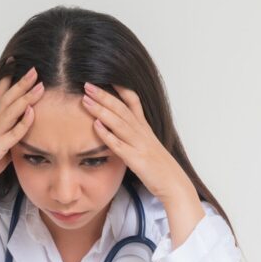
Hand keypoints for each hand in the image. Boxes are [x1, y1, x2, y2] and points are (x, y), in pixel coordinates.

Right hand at [0, 67, 43, 199]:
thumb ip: (11, 139)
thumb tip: (23, 135)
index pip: (0, 96)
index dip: (7, 80)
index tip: (14, 63)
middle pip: (7, 98)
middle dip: (21, 83)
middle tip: (34, 69)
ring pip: (10, 111)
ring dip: (25, 97)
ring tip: (39, 85)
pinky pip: (12, 134)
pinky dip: (22, 123)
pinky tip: (32, 113)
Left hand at [81, 82, 190, 200]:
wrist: (174, 185)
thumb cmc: (160, 168)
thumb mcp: (148, 146)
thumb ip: (135, 136)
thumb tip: (119, 129)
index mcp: (145, 128)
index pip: (133, 101)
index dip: (120, 88)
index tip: (106, 76)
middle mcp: (142, 133)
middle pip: (121, 109)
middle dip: (104, 95)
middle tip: (87, 84)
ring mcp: (139, 145)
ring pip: (118, 122)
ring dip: (101, 110)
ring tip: (85, 100)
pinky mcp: (136, 159)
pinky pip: (119, 145)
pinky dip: (107, 134)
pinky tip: (95, 126)